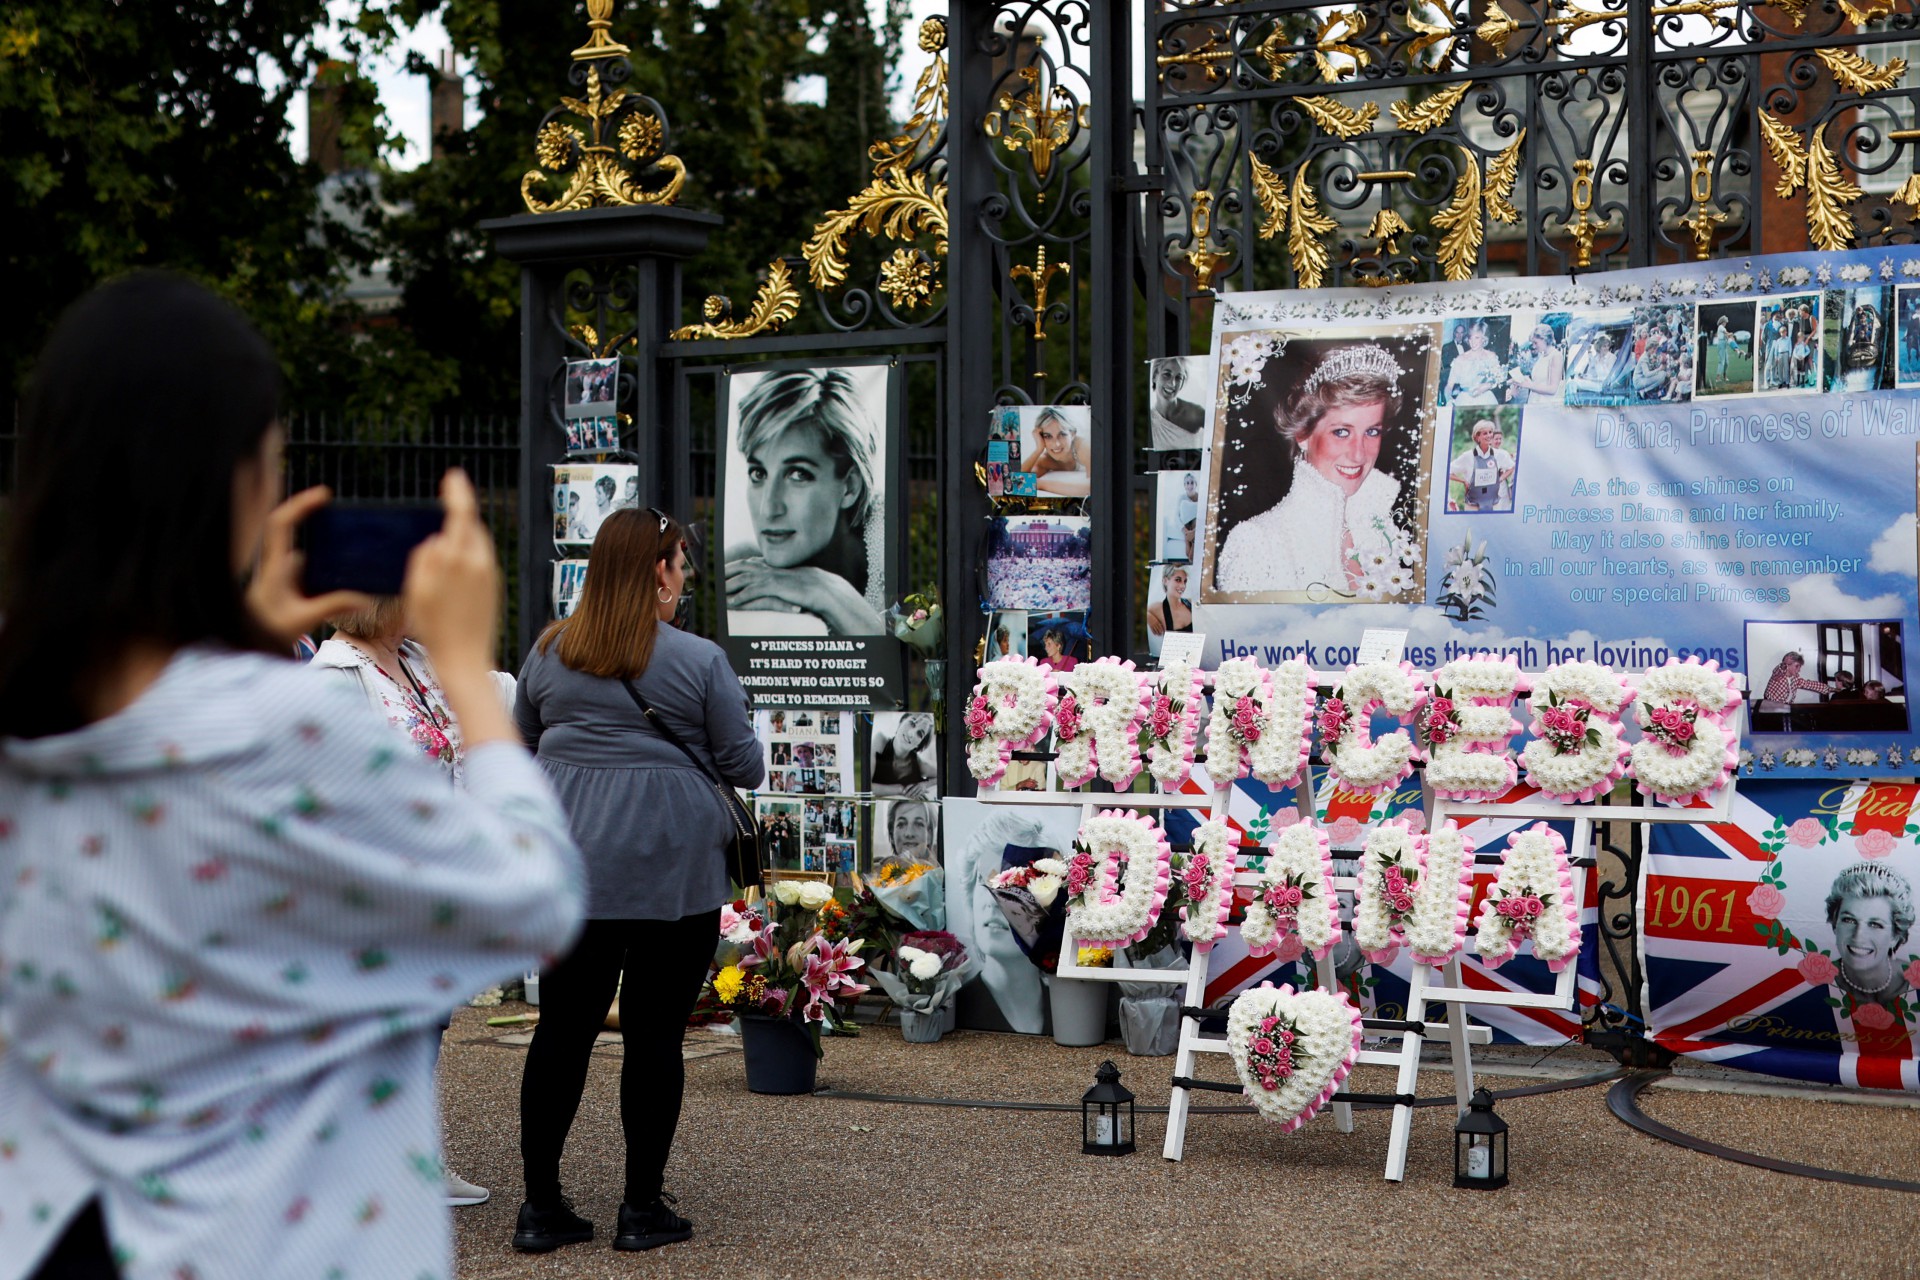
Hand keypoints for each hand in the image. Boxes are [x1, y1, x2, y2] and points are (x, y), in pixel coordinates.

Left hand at [245, 486, 374, 646]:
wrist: (249, 644)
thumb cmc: (268, 630)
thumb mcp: (302, 619)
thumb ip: (332, 606)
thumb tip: (364, 599)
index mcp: (274, 566)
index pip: (280, 524)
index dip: (300, 504)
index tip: (323, 495)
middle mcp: (276, 562)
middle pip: (287, 524)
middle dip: (307, 509)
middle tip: (333, 501)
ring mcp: (281, 570)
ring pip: (300, 542)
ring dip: (318, 534)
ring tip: (345, 530)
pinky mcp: (288, 580)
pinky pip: (306, 558)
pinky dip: (322, 554)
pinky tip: (342, 560)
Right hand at [403, 470, 500, 675]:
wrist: (464, 660)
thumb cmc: (434, 629)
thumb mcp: (417, 591)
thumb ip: (425, 559)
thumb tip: (436, 541)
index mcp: (459, 559)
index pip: (462, 513)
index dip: (458, 492)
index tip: (454, 476)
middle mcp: (480, 563)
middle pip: (471, 527)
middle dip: (460, 515)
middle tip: (447, 504)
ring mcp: (490, 576)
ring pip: (477, 543)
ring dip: (464, 536)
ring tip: (446, 541)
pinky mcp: (494, 588)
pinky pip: (481, 561)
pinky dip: (469, 555)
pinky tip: (455, 569)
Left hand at [727, 558, 883, 634]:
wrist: (837, 597)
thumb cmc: (825, 599)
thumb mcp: (806, 592)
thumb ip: (794, 592)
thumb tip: (791, 599)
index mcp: (785, 570)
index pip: (758, 564)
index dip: (742, 566)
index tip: (729, 568)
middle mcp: (781, 571)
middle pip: (749, 566)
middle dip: (731, 570)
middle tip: (715, 574)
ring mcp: (780, 579)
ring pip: (749, 578)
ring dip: (732, 585)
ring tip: (719, 592)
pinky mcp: (782, 589)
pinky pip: (757, 591)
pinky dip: (743, 597)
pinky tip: (732, 603)